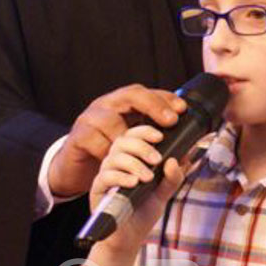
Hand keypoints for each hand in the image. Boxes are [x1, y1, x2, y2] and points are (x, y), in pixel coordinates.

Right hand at [48, 84, 186, 197]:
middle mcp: (107, 106)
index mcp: (123, 105)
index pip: (146, 93)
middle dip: (153, 106)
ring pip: (112, 120)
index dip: (164, 98)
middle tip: (169, 122)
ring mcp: (90, 119)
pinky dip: (108, 154)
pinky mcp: (78, 137)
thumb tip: (188, 150)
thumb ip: (158, 148)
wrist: (77, 172)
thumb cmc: (109, 156)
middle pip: (131, 95)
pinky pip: (94, 141)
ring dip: (131, 140)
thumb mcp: (136, 150)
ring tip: (148, 159)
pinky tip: (119, 167)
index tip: (181, 110)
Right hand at [89, 125, 185, 254]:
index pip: (134, 135)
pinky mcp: (97, 191)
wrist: (129, 238)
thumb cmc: (143, 212)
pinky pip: (105, 177)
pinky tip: (133, 183)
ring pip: (114, 157)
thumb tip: (180, 158)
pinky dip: (121, 177)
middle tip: (157, 159)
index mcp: (131, 158)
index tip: (160, 136)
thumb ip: (174, 176)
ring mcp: (105, 176)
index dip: (145, 131)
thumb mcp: (164, 193)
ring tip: (148, 177)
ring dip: (134, 163)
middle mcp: (116, 164)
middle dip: (141, 146)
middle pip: (122, 141)